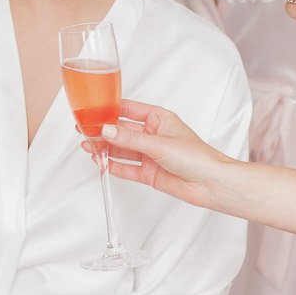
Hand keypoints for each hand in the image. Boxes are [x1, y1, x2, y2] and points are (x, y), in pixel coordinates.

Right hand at [88, 101, 233, 208]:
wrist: (211, 184)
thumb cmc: (197, 157)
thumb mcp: (159, 144)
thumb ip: (130, 139)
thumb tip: (107, 130)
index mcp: (158, 119)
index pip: (128, 110)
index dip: (109, 109)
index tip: (92, 110)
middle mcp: (153, 135)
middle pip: (122, 131)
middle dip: (103, 131)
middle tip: (84, 130)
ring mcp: (150, 155)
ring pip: (122, 149)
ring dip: (106, 149)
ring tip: (89, 147)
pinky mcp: (149, 173)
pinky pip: (127, 168)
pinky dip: (114, 166)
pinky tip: (103, 163)